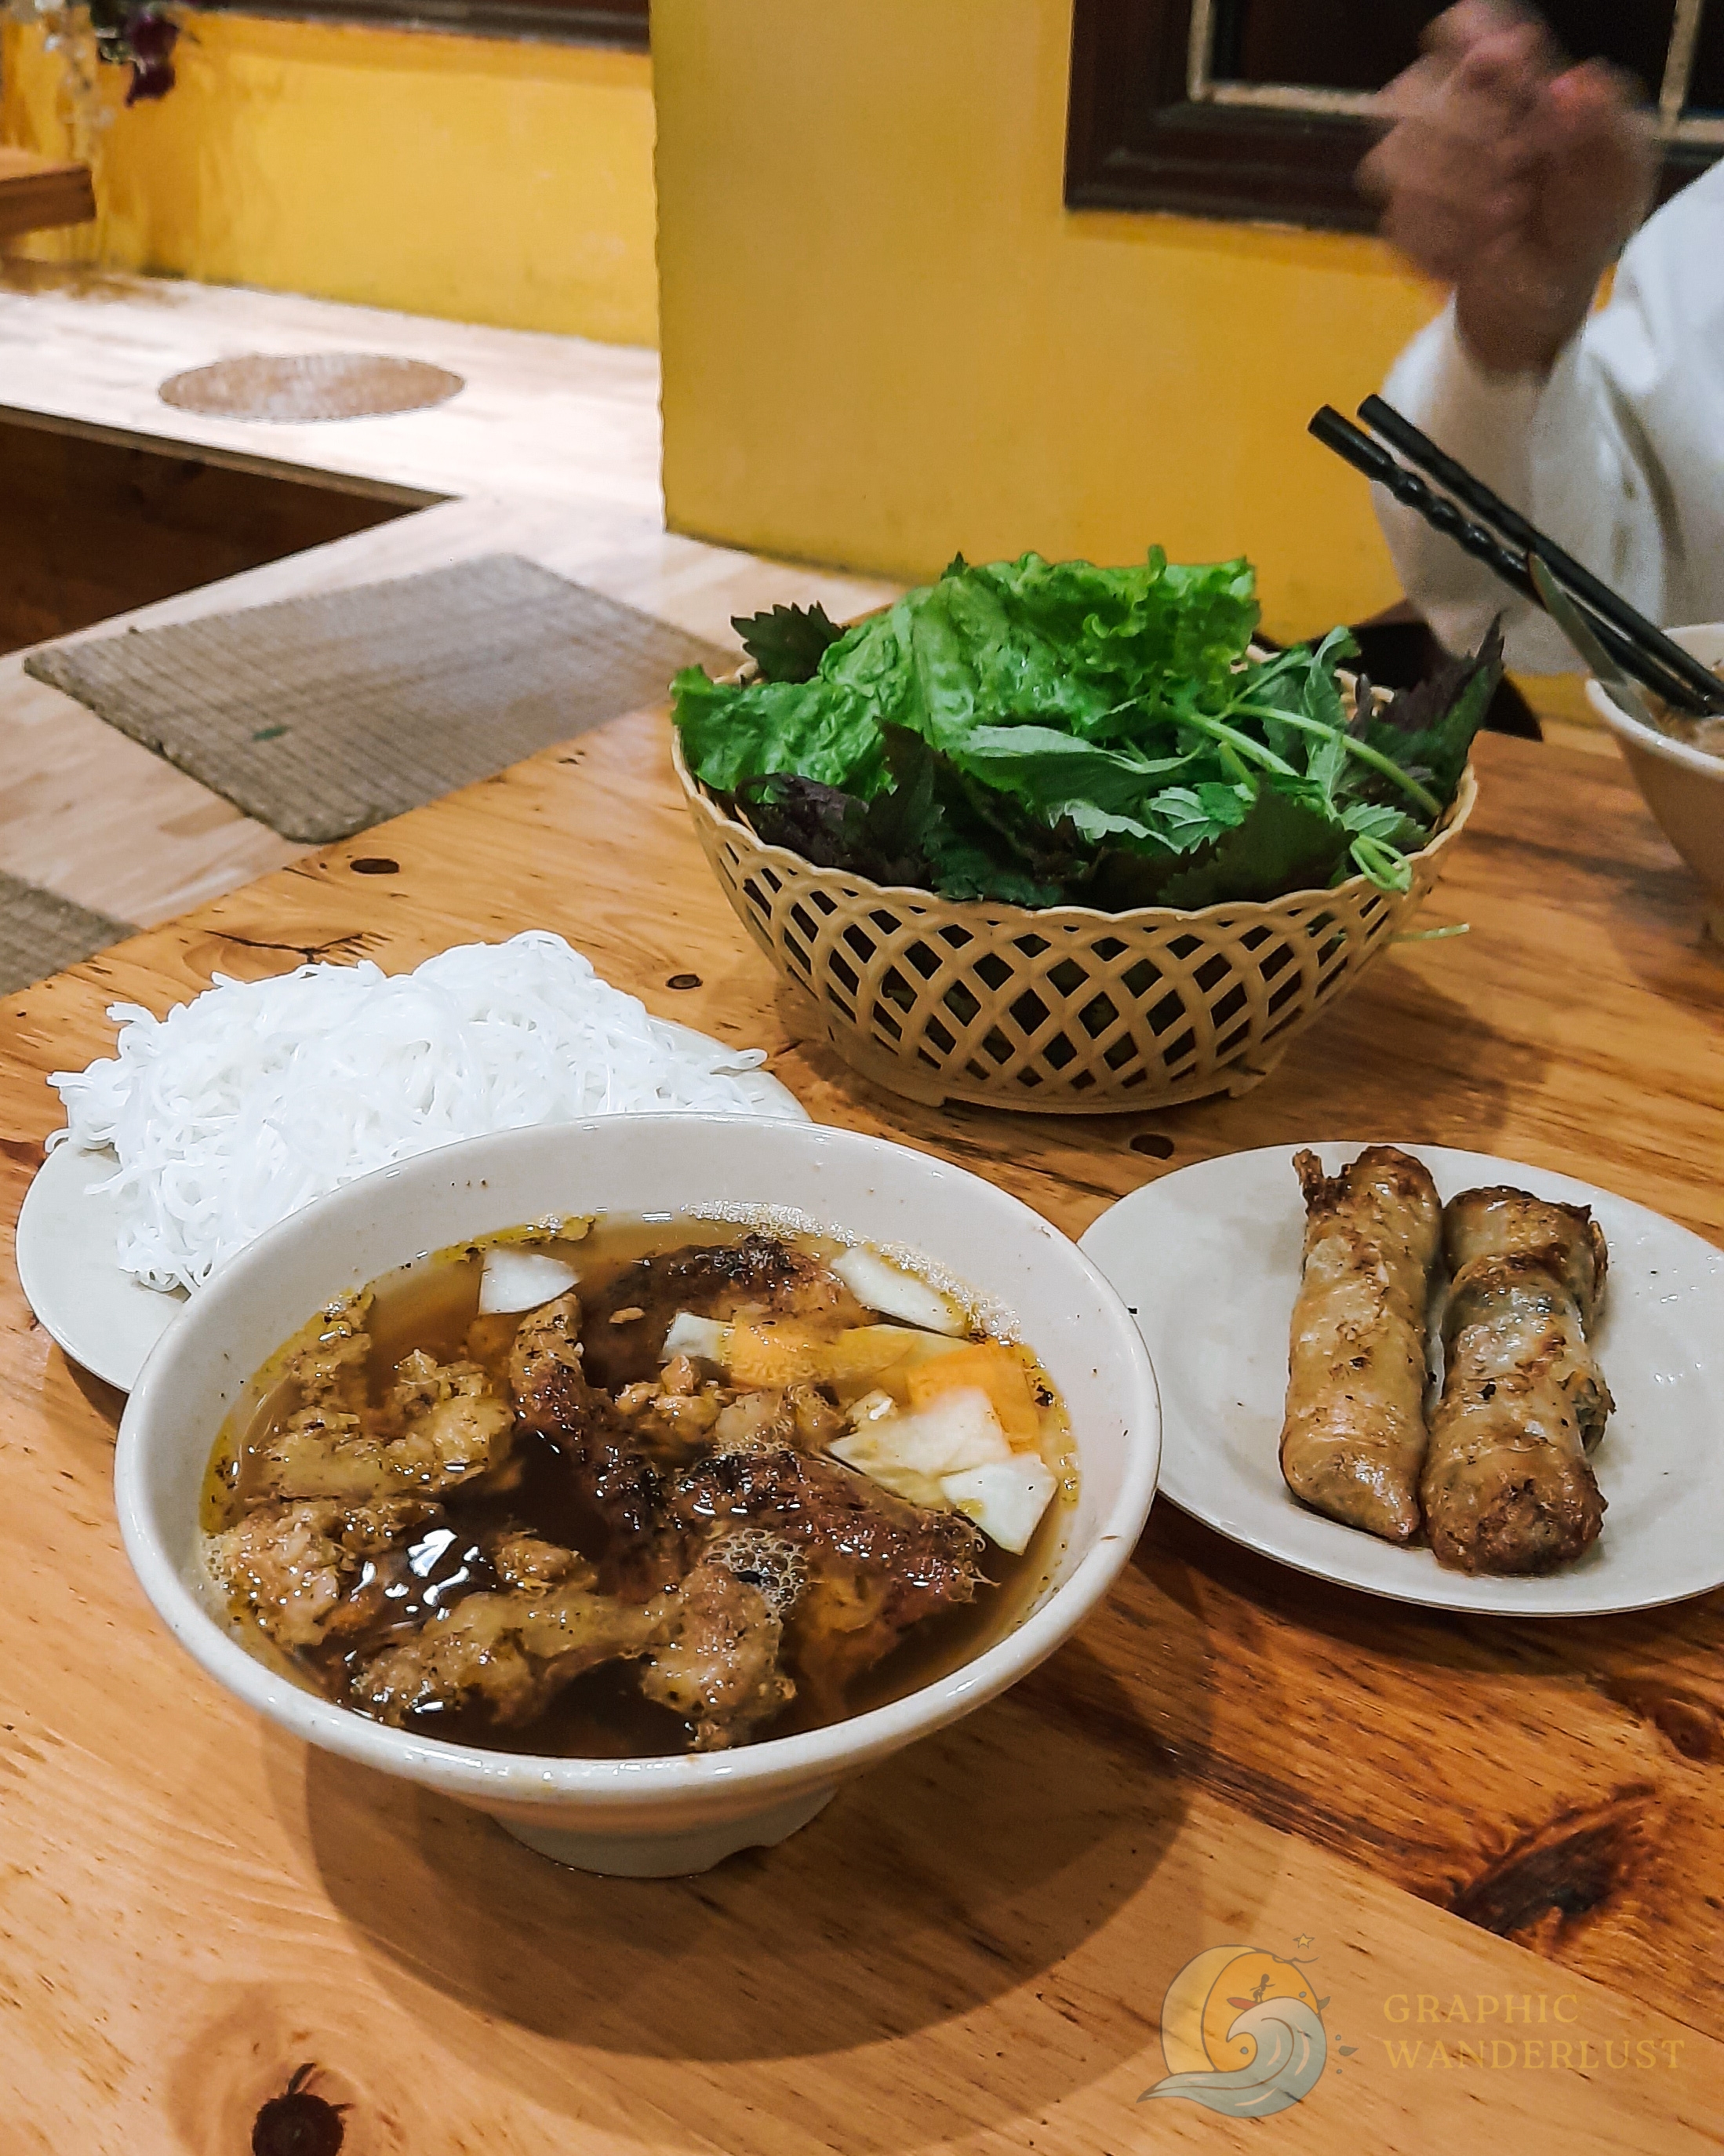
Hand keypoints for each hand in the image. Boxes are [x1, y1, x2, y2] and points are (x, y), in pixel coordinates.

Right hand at [1359, 2, 1654, 376]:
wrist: (1554, 287)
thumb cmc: (1590, 214)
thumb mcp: (1621, 168)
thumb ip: (1604, 121)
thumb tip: (1569, 86)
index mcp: (1511, 75)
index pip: (1466, 26)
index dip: (1474, 40)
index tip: (1520, 70)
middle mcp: (1455, 108)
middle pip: (1410, 91)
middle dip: (1468, 139)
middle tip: (1520, 172)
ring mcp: (1418, 165)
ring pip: (1392, 159)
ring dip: (1457, 199)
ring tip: (1509, 219)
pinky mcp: (1402, 219)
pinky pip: (1399, 223)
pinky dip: (1449, 245)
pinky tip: (1486, 253)